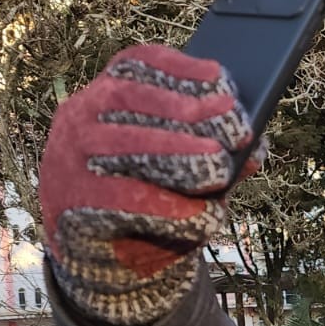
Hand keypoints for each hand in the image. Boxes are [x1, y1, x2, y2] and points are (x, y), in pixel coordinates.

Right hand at [38, 44, 263, 324]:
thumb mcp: (184, 172)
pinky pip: (121, 198)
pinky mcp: (72, 202)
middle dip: (188, 109)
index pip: (135, 64)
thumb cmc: (151, 201)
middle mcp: (80, 118)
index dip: (178, 65)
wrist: (104, 261)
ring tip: (221, 167)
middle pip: (130, 97)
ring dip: (179, 152)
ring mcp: (69, 157)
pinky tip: (204, 214)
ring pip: (123, 143)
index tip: (221, 75)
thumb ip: (216, 154)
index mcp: (106, 97)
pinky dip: (169, 207)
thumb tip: (256, 147)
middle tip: (237, 127)